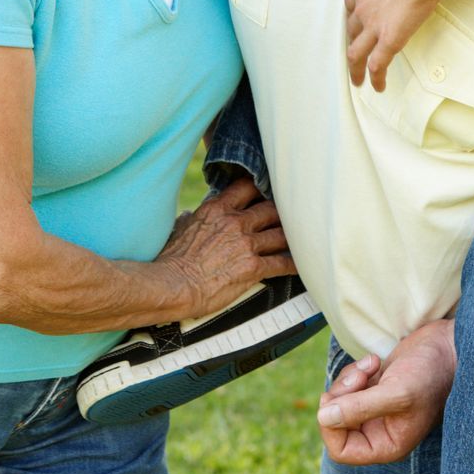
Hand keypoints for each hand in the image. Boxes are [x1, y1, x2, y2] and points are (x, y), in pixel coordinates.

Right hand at [155, 177, 294, 315]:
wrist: (170, 286)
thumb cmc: (169, 261)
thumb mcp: (180, 229)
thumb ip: (193, 219)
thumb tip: (191, 215)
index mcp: (217, 209)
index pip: (247, 187)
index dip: (262, 188)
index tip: (270, 189)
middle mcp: (235, 222)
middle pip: (271, 209)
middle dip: (283, 213)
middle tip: (294, 215)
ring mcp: (246, 244)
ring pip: (281, 234)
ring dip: (293, 238)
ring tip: (304, 238)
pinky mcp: (252, 267)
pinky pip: (282, 263)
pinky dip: (295, 264)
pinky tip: (304, 264)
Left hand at [318, 318, 456, 465]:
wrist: (448, 345)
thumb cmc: (431, 373)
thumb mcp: (397, 393)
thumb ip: (359, 408)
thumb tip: (323, 417)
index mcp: (388, 444)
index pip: (341, 450)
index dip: (332, 427)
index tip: (338, 400)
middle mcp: (380, 431)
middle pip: (336, 423)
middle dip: (341, 395)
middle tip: (360, 376)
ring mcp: (377, 409)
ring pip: (339, 401)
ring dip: (349, 379)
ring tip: (371, 365)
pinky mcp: (375, 389)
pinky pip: (348, 385)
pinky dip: (355, 371)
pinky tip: (376, 361)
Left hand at [344, 0, 445, 92]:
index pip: (350, 10)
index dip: (353, 22)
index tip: (357, 29)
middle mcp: (361, 9)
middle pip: (350, 33)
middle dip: (350, 47)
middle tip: (352, 59)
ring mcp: (372, 26)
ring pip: (356, 54)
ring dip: (355, 70)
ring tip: (358, 82)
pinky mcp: (388, 39)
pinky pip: (377, 65)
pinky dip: (375, 78)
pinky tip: (378, 87)